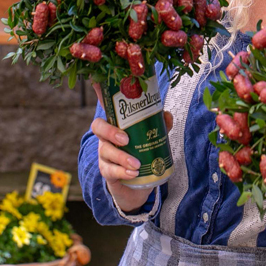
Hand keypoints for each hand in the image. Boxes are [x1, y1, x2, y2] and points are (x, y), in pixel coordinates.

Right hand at [91, 81, 172, 212]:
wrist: (137, 182)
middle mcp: (106, 136)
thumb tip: (166, 115)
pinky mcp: (107, 171)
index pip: (106, 108)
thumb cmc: (142, 151)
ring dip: (121, 157)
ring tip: (136, 163)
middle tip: (126, 140)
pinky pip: (109, 171)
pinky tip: (133, 173)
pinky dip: (122, 172)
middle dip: (111, 132)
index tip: (98, 84)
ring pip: (105, 152)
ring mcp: (104, 154)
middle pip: (98, 128)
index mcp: (116, 123)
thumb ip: (159, 124)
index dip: (99, 94)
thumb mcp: (152, 135)